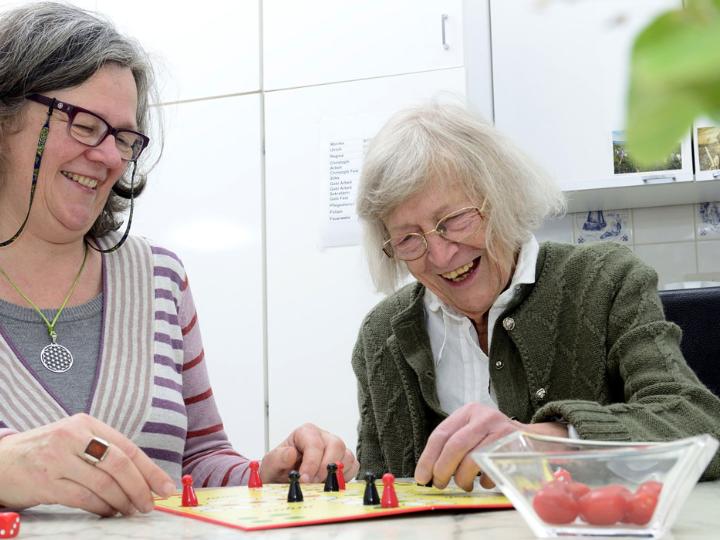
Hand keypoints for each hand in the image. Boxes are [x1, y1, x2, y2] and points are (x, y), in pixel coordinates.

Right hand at [0, 413, 175, 515]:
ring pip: (104, 484)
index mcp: (86, 423)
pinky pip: (84, 498)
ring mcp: (58, 459)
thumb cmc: (46, 452)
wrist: (1, 461)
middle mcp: (73, 437)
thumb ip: (105, 452)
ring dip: (122, 501)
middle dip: (140, 488)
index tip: (165, 486)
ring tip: (130, 510)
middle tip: (149, 504)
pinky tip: (109, 512)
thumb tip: (143, 477)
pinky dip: (102, 508)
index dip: (150, 470)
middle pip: (120, 464)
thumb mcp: (75, 440)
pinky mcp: (46, 481)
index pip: (128, 447)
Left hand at [259, 423, 358, 483]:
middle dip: (324, 468)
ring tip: (319, 484)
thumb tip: (291, 453)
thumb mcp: (270, 464)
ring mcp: (334, 448)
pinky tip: (329, 482)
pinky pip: (353, 466)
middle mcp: (323, 437)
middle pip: (336, 445)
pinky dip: (344, 476)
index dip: (311, 463)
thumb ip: (277, 458)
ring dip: (335, 473)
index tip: (304, 479)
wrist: (282, 480)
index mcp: (305, 432)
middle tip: (313, 483)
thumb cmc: (278, 469)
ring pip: (347, 456)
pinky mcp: (343, 460)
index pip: (315, 443)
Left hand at [414, 403, 567, 490]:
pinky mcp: (515, 448)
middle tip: (438, 484)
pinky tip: (483, 480)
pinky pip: (492, 470)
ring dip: (462, 479)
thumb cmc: (492, 438)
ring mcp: (501, 431)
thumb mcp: (471, 431)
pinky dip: (483, 481)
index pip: (441, 434)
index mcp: (468, 411)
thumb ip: (451, 445)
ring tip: (462, 484)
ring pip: (473, 459)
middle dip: (442, 470)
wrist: (530, 439)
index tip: (421, 477)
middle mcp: (484, 417)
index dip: (428, 458)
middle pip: (455, 446)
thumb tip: (427, 472)